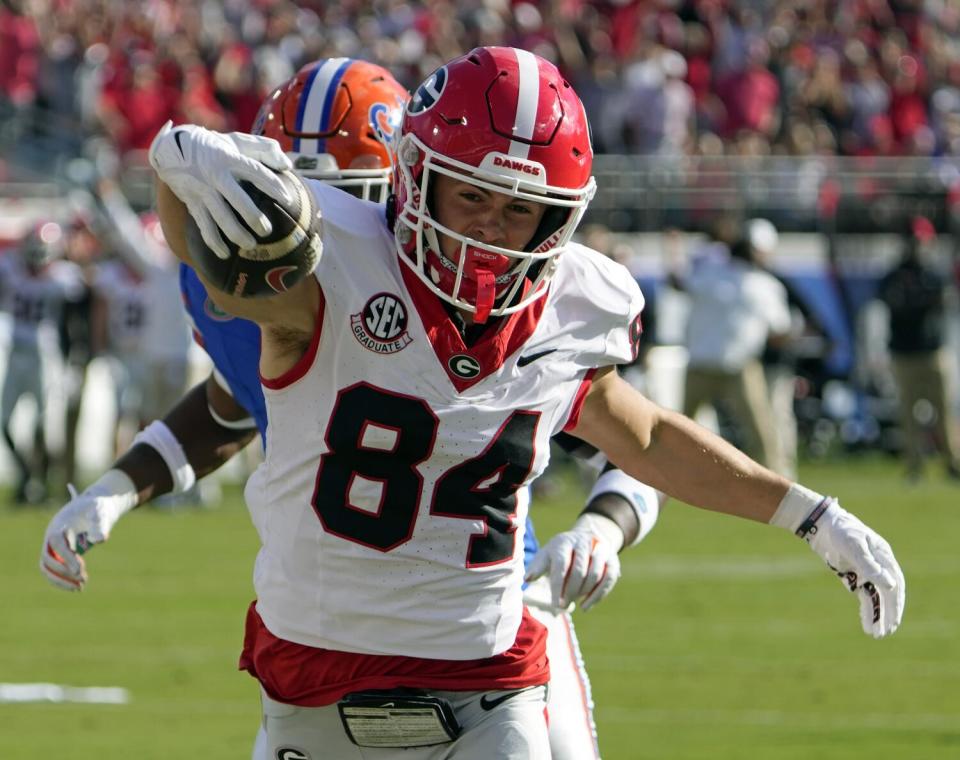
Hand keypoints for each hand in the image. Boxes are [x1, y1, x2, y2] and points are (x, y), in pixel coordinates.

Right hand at [40, 473, 137, 591]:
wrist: (95, 504)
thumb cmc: (98, 508)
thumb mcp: (101, 512)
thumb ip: (100, 525)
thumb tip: (100, 540)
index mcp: (61, 524)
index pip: (57, 544)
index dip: (66, 558)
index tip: (80, 570)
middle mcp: (52, 536)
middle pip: (48, 558)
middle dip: (64, 571)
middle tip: (84, 580)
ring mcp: (53, 545)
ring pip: (47, 567)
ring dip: (61, 579)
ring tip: (80, 587)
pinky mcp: (58, 552)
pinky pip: (54, 569)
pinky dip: (63, 578)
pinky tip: (78, 585)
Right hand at [148, 121, 293, 258]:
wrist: (173, 148)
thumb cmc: (216, 148)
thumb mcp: (238, 141)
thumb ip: (265, 149)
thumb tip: (287, 165)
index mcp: (231, 158)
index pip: (256, 173)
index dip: (273, 186)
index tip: (289, 200)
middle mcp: (216, 175)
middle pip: (238, 199)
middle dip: (253, 217)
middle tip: (267, 231)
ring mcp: (203, 190)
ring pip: (220, 216)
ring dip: (236, 233)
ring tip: (251, 245)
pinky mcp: (192, 202)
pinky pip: (203, 225)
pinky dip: (213, 241)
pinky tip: (225, 254)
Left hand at [524, 514, 622, 610]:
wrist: (583, 539)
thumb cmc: (559, 553)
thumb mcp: (546, 556)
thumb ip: (537, 567)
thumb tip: (527, 578)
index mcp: (563, 542)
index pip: (562, 564)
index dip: (559, 586)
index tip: (556, 605)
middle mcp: (583, 542)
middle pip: (580, 570)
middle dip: (572, 591)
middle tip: (564, 606)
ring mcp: (600, 548)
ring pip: (596, 574)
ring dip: (585, 593)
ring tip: (573, 603)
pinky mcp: (612, 558)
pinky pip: (609, 579)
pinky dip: (598, 595)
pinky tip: (586, 606)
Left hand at [806, 503, 904, 637]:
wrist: (822, 524)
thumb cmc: (840, 531)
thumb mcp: (853, 547)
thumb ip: (870, 565)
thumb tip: (891, 585)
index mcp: (884, 557)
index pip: (894, 585)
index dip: (895, 604)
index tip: (894, 621)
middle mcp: (878, 566)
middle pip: (887, 594)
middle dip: (888, 614)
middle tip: (886, 633)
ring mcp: (866, 572)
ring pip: (875, 597)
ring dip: (877, 615)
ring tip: (877, 634)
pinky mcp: (854, 576)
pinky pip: (863, 595)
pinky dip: (866, 609)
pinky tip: (867, 623)